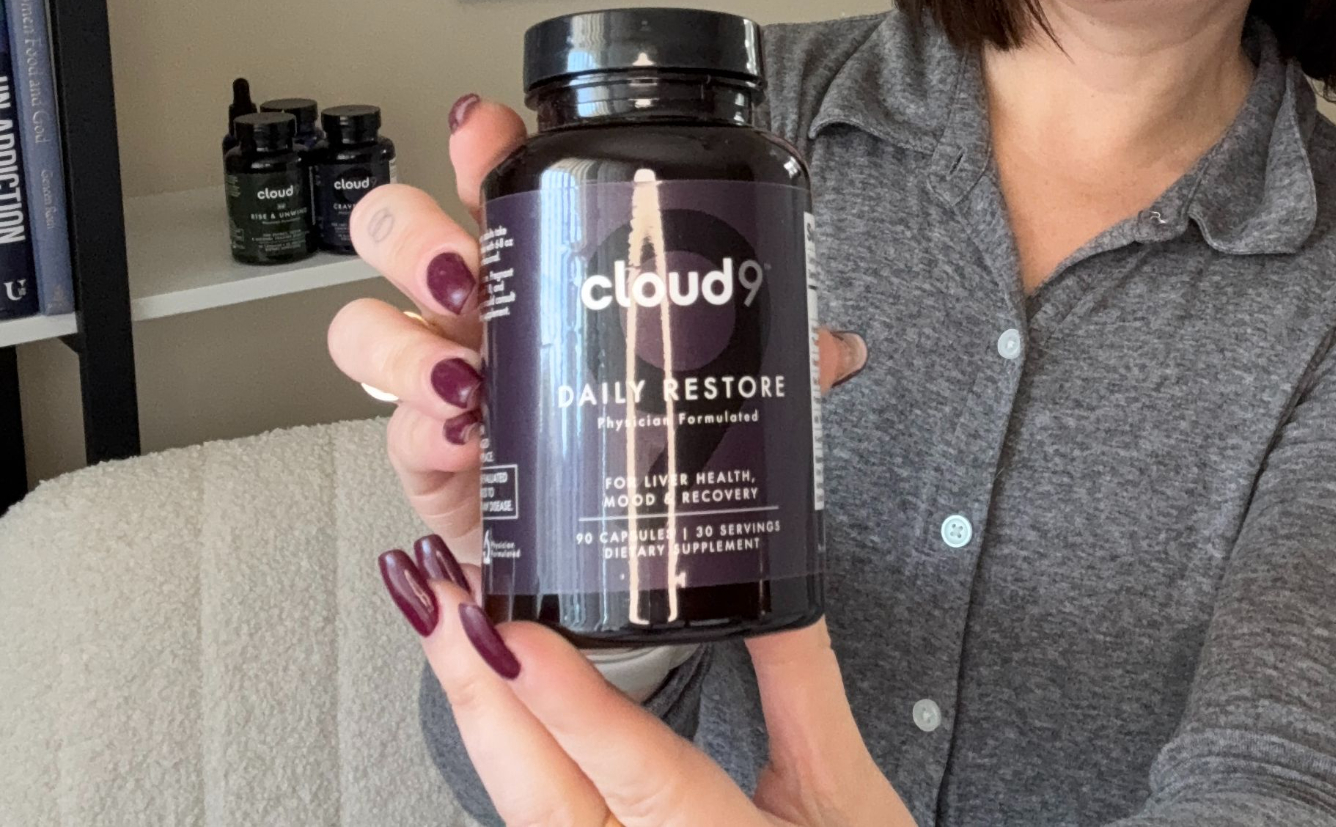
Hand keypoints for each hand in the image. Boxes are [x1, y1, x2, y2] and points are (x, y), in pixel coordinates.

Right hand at [328, 93, 870, 590]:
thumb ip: (771, 353)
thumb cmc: (637, 437)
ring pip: (367, 325)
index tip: (486, 128)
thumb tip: (839, 345)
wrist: (599, 550)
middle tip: (468, 264)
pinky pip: (389, 428)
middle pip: (399, 231)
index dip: (477, 143)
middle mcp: (477, 308)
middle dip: (416, 233)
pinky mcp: (424, 455)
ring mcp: (439, 376)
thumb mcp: (712, 379)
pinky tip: (462, 430)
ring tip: (471, 371)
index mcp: (541, 261)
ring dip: (403, 340)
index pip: (493, 179)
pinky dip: (418, 424)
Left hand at [380, 535, 916, 826]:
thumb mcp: (848, 798)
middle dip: (481, 688)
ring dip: (481, 716)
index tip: (516, 636)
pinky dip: (505, 756)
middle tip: (438, 593)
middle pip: (547, 802)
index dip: (573, 706)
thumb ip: (804, 691)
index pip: (643, 780)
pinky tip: (479, 700)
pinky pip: (537, 825)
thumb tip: (772, 584)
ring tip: (444, 625)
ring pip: (524, 816)